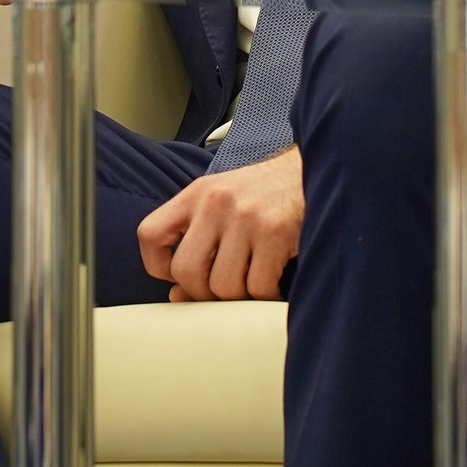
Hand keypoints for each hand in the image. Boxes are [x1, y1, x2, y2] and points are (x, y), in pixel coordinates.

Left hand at [138, 147, 302, 303]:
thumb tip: (177, 296)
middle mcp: (216, 202)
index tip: (175, 276)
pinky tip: (272, 283)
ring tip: (251, 283)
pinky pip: (258, 287)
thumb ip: (197, 244)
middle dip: (202, 293)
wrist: (315, 170)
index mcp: (196, 194)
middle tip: (221, 289)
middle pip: (186, 270)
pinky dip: (264, 296)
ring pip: (223, 285)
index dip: (157, 266)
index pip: (150, 234)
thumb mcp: (223, 206)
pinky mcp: (275, 232)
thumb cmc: (265, 196)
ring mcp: (245, 217)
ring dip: (237, 297)